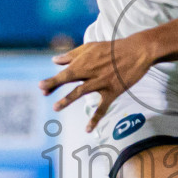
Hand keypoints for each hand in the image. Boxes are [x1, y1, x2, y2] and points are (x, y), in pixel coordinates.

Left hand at [39, 37, 154, 132]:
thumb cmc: (113, 48)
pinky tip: (87, 130)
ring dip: (67, 100)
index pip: (65, 72)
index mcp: (85, 61)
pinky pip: (102, 108)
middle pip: (69, 79)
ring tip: (56, 107)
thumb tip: (54, 61)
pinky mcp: (113, 91)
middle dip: (55, 85)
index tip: (41, 87)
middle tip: (43, 93)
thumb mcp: (91, 47)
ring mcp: (101, 82)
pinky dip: (95, 119)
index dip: (53, 80)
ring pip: (81, 92)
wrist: (137, 51)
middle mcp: (91, 72)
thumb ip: (71, 55)